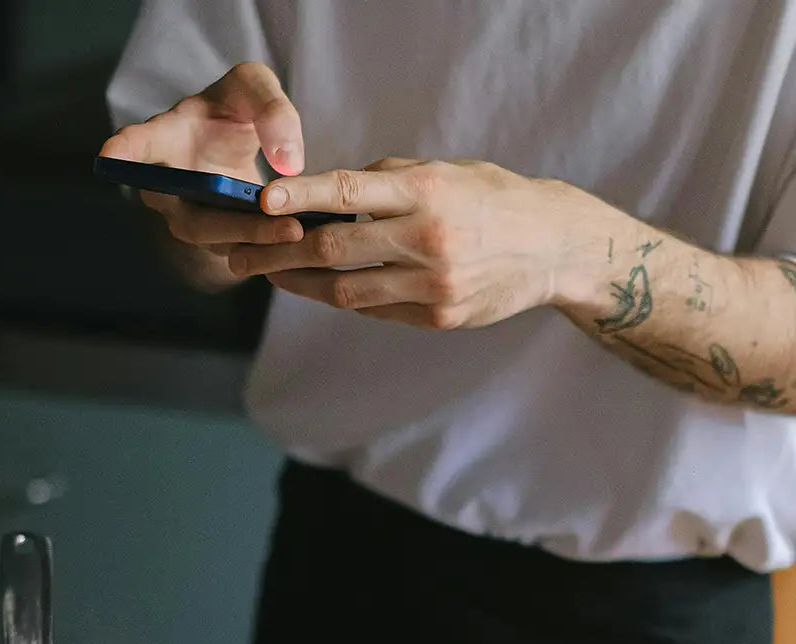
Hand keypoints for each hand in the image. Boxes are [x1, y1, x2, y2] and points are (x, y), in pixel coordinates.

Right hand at [100, 62, 305, 250]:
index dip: (124, 152)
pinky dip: (268, 249)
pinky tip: (300, 241)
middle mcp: (167, 187)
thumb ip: (273, 110)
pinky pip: (237, 252)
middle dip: (238, 225)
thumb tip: (290, 164)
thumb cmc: (233, 108)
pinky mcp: (214, 240)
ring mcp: (188, 219)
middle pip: (193, 218)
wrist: (236, 141)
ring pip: (217, 241)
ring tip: (297, 232)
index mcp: (165, 139)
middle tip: (283, 224)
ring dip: (257, 241)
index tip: (108, 158)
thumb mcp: (254, 87)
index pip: (138, 146)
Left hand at [227, 158, 600, 328]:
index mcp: (428, 190)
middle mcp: (428, 238)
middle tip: (242, 256)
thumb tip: (326, 195)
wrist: (553, 247)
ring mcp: (434, 284)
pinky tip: (329, 289)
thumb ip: (388, 182)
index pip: (349, 190)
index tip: (260, 202)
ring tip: (275, 276)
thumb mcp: (446, 173)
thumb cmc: (491, 200)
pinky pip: (376, 310)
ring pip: (347, 290)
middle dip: (280, 254)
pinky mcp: (439, 318)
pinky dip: (349, 298)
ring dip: (304, 284)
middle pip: (334, 249)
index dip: (299, 198)